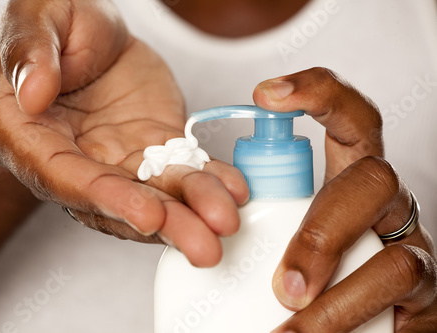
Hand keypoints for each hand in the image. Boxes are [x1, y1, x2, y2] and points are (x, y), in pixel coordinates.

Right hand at [0, 0, 248, 266]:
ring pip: (155, 193)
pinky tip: (233, 189)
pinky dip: (208, 181)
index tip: (149, 215)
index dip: (108, 200)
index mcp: (29, 135)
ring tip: (227, 218)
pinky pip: (180, 169)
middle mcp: (72, 159)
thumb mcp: (39, 18)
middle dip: (164, 224)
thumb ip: (31, 54)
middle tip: (204, 244)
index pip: (65, 178)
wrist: (94, 25)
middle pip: (117, 203)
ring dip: (192, 211)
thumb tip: (33, 95)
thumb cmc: (57, 19)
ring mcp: (114, 159)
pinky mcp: (150, 149)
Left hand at [254, 68, 436, 331]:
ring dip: (338, 301)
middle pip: (372, 181)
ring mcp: (410, 250)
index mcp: (348, 181)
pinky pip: (403, 305)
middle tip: (282, 286)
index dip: (318, 94)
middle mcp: (386, 207)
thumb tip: (194, 230)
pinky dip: (352, 323)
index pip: (348, 122)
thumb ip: (259, 221)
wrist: (364, 322)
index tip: (265, 95)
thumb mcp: (280, 232)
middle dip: (323, 232)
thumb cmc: (310, 269)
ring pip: (395, 260)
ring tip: (290, 328)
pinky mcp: (424, 299)